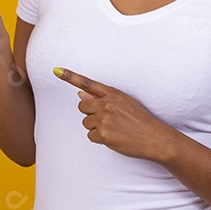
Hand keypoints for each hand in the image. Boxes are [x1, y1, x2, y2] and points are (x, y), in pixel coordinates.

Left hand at [53, 67, 177, 161]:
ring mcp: (104, 119)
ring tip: (114, 129)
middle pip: (82, 107)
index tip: (56, 70)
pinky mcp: (103, 134)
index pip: (88, 83)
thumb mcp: (124, 103)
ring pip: (86, 123)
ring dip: (96, 127)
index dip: (70, 76)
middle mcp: (107, 104)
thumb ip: (102, 98)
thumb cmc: (141, 120)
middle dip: (90, 114)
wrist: (155, 138)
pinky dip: (99, 139)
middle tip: (106, 120)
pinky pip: (90, 136)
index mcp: (113, 94)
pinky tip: (113, 138)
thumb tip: (80, 95)